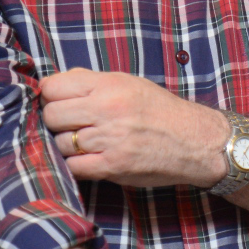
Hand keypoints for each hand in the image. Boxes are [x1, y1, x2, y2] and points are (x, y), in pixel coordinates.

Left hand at [41, 68, 225, 188]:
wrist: (197, 141)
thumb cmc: (163, 111)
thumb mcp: (132, 84)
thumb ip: (94, 82)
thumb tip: (55, 84)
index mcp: (110, 85)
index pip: (53, 87)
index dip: (52, 95)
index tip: (61, 102)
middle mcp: (107, 109)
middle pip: (51, 115)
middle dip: (57, 121)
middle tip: (73, 125)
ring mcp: (109, 139)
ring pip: (60, 143)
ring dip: (68, 145)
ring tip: (88, 143)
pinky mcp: (112, 166)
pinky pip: (73, 166)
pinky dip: (76, 164)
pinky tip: (90, 158)